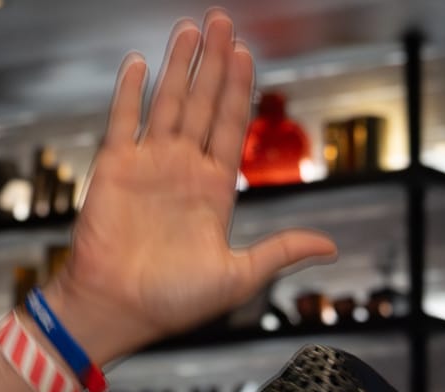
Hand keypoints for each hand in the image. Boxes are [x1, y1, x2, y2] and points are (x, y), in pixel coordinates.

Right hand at [46, 11, 336, 361]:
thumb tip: (329, 248)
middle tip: (223, 23)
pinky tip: (140, 63)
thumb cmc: (171, 303)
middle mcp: (182, 171)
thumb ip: (281, 252)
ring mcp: (148, 166)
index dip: (240, 91)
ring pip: (168, 103)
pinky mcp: (115, 168)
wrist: (116, 310)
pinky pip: (123, 120)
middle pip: (203, 104)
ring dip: (180, 66)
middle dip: (214, 63)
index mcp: (214, 192)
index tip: (247, 55)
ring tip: (191, 29)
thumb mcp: (239, 278)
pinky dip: (130, 91)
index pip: (231, 127)